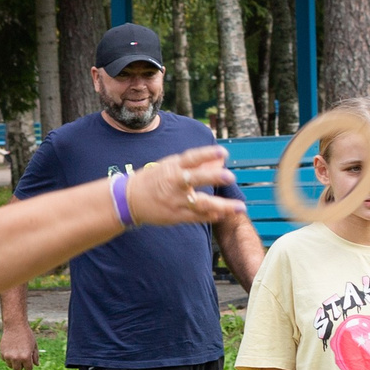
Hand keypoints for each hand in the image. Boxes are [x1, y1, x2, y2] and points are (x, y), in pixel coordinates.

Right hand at [0, 324, 39, 369]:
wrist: (15, 325)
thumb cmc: (26, 335)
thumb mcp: (34, 345)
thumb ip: (35, 356)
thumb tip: (36, 365)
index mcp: (26, 357)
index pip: (28, 369)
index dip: (29, 365)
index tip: (29, 360)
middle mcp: (16, 358)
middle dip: (20, 366)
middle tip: (22, 359)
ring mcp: (8, 356)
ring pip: (10, 366)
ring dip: (13, 362)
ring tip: (16, 352)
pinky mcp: (2, 353)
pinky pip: (5, 360)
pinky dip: (8, 357)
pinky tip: (11, 348)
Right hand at [127, 148, 244, 227]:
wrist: (129, 200)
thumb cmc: (154, 179)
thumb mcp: (170, 166)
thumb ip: (195, 164)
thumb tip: (219, 160)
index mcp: (172, 168)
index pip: (191, 158)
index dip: (207, 154)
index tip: (223, 152)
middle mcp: (174, 184)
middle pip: (195, 179)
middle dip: (212, 178)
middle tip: (230, 177)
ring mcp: (175, 201)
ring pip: (200, 204)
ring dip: (221, 206)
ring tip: (240, 208)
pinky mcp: (175, 216)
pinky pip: (196, 217)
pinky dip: (210, 216)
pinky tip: (223, 215)